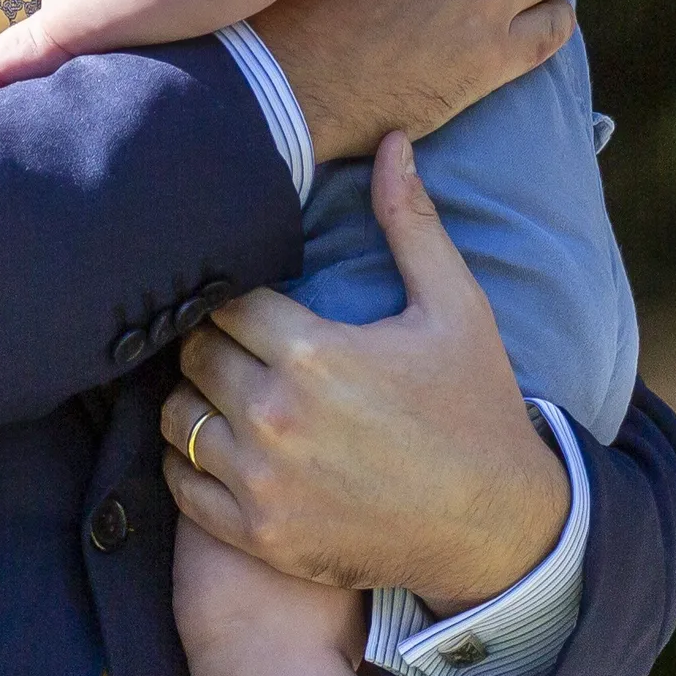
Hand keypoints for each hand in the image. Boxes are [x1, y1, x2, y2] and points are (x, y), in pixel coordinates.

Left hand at [158, 135, 570, 610]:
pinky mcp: (257, 534)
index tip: (253, 308)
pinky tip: (223, 447)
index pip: (224, 303)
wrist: (499, 530)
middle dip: (211, 345)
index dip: (235, 300)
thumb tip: (392, 141)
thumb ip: (410, 224)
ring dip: (194, 400)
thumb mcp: (456, 309)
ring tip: (228, 394)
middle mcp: (275, 416)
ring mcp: (260, 482)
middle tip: (240, 349)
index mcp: (314, 353)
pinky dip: (191, 463)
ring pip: (176, 418)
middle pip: (194, 355)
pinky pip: (182, 484)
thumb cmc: (477, 409)